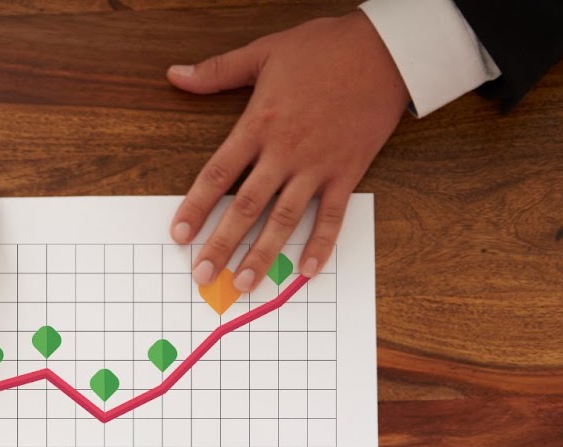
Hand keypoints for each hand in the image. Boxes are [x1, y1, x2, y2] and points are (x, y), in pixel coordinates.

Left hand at [168, 12, 407, 289]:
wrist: (386, 48)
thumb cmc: (325, 48)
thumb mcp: (265, 51)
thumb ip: (218, 71)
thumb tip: (175, 75)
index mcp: (259, 124)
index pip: (217, 174)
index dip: (196, 207)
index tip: (179, 234)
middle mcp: (285, 151)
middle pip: (246, 206)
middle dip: (222, 243)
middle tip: (203, 274)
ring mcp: (317, 165)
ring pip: (284, 218)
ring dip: (263, 254)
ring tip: (244, 283)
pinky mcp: (348, 171)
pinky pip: (332, 215)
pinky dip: (321, 244)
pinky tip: (306, 270)